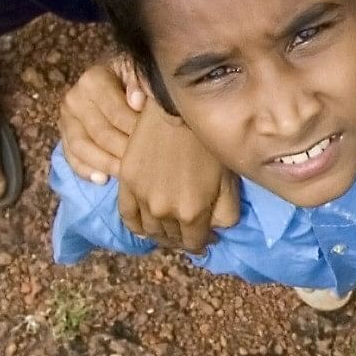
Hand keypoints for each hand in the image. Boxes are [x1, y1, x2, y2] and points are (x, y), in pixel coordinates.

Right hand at [56, 59, 142, 184]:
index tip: (155, 141)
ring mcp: (65, 119)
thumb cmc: (129, 78)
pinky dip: (86, 171)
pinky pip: (71, 158)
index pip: (116, 112)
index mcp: (93, 80)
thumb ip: (140, 83)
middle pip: (100, 133)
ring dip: (106, 164)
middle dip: (124, 151)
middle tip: (146, 164)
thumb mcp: (137, 73)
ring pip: (82, 148)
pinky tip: (102, 179)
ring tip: (126, 175)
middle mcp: (74, 98)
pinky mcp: (63, 136)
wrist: (110, 79)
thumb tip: (138, 101)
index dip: (136, 129)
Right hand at [114, 108, 240, 253]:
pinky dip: (137, 225)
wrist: (179, 112)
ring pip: (150, 231)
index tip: (207, 237)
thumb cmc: (210, 143)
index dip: (202, 243)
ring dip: (162, 234)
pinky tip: (146, 225)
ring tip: (171, 228)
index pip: (194, 244)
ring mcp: (142, 198)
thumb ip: (225, 215)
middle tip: (189, 232)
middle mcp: (164, 212)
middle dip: (183, 239)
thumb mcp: (229, 181)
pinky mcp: (126, 184)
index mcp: (192, 213)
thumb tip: (215, 232)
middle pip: (171, 239)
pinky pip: (128, 216)